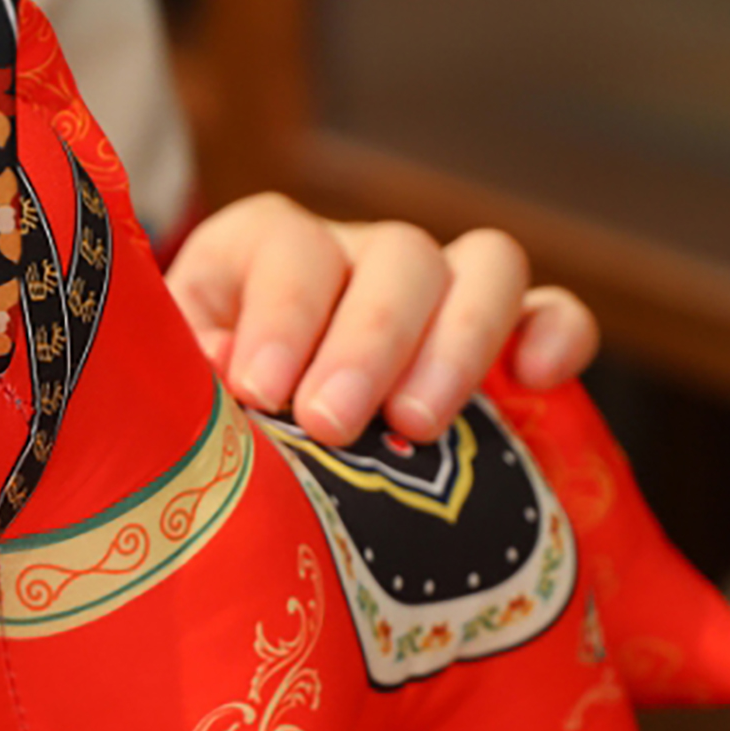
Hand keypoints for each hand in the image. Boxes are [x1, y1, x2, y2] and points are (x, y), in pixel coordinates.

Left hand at [166, 193, 599, 444]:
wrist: (227, 484)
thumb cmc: (197, 442)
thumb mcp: (174, 409)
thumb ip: (186, 388)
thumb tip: (220, 375)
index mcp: (260, 257)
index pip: (288, 246)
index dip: (281, 312)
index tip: (259, 390)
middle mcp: (354, 260)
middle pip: (394, 255)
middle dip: (366, 340)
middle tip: (333, 421)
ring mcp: (433, 295)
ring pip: (483, 266)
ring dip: (457, 342)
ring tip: (415, 425)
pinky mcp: (494, 343)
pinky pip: (548, 312)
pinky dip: (555, 334)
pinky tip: (536, 380)